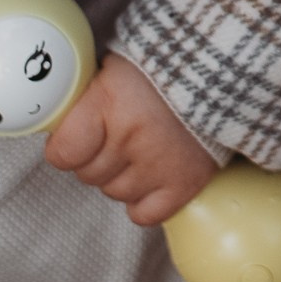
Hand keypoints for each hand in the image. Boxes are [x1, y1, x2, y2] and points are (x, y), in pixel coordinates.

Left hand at [43, 51, 217, 226]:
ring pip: (115, 193)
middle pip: (89, 174)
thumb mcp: (114, 69)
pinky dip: (144, 201)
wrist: (222, 68)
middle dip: (98, 157)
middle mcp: (131, 137)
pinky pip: (144, 214)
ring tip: (142, 149)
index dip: (66, 148)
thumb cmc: (162, 67)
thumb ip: (86, 100)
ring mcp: (159, 164)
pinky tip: (152, 177)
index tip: (75, 139)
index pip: (63, 153)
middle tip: (118, 135)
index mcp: (109, 102)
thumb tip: (57, 128)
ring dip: (122, 176)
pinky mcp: (185, 184)